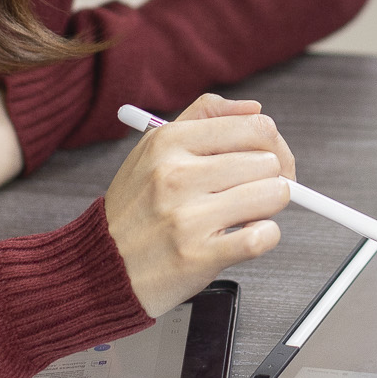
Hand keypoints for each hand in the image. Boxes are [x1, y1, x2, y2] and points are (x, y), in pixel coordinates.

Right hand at [104, 93, 296, 316]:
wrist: (102, 268)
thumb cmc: (134, 210)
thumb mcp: (153, 150)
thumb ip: (204, 118)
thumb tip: (255, 109)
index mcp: (168, 142)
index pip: (256, 126)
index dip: (274, 145)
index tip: (271, 160)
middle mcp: (176, 175)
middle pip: (269, 161)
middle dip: (273, 179)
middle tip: (257, 192)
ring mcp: (187, 217)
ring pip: (273, 194)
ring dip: (269, 208)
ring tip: (247, 214)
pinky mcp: (199, 256)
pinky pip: (263, 236)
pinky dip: (265, 237)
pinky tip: (245, 237)